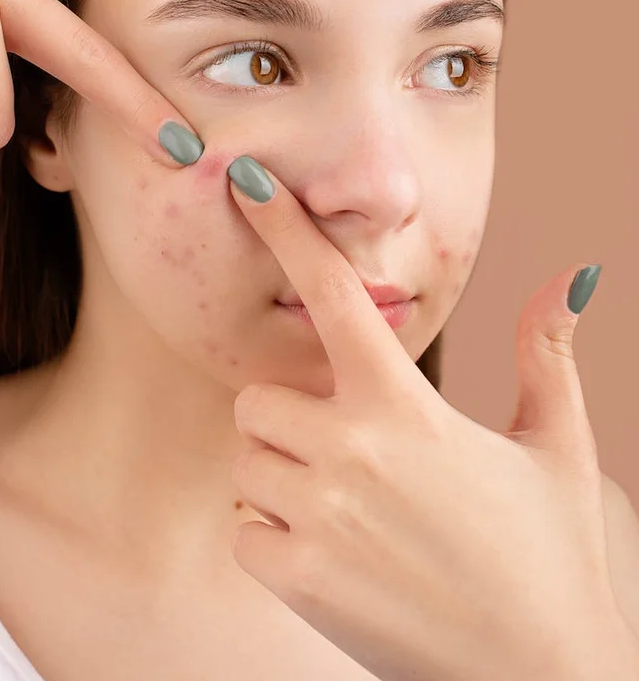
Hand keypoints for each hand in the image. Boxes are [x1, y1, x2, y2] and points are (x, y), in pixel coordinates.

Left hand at [226, 154, 635, 680]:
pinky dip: (273, 537)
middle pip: (260, 397)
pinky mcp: (298, 578)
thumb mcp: (558, 445)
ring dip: (280, 475)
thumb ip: (547, 353)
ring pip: (246, 460)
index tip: (249, 186)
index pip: (335, 296)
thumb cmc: (551, 555)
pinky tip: (333, 554)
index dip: (287, 231)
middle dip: (290, 417)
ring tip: (347, 507)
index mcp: (407, 407)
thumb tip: (574, 276)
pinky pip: (243, 529)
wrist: (542, 675)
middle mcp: (352, 451)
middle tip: (346, 451)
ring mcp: (319, 515)